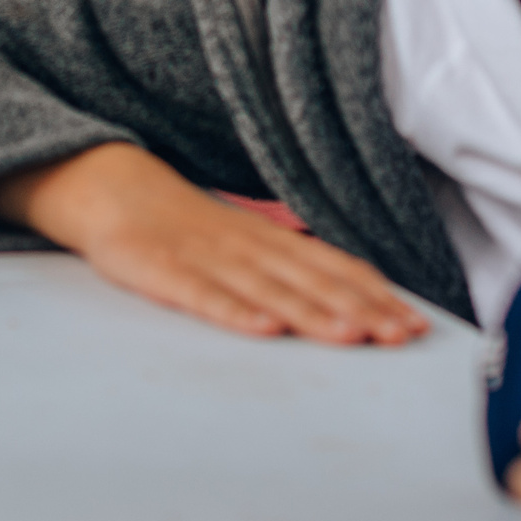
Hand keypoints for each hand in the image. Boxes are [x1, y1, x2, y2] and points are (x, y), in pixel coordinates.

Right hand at [0, 142, 430, 343]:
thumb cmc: (178, 224)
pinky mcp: (160, 270)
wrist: (105, 183)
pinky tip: (263, 331)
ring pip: (266, 289)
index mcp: (265, 239)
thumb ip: (287, 263)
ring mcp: (202, 256)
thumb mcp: (239, 239)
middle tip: (402, 337)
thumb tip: (349, 292)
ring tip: (352, 337)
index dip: (374, 295)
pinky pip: (201, 296)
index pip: (331, 266)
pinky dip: (234, 313)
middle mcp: (244, 245)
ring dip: (312, 314)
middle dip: (360, 310)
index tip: (415, 323)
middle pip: (310, 280)